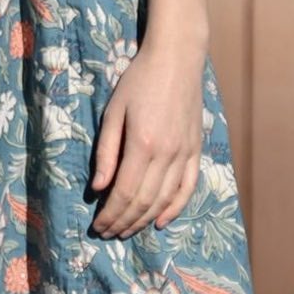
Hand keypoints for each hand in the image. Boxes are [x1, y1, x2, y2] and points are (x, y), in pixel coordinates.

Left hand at [89, 38, 205, 237]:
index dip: (110, 214)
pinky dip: (175, 209)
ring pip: (165, 200)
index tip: (98, 226)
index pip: (124, 193)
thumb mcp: (113, 112)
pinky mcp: (196, 151)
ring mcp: (185, 154)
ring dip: (144, 220)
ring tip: (127, 230)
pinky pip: (188, 188)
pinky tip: (161, 221)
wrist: (176, 60)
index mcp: (142, 145)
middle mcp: (167, 155)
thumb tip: (98, 188)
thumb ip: (106, 152)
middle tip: (107, 233)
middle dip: (123, 222)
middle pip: (144, 202)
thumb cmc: (138, 81)